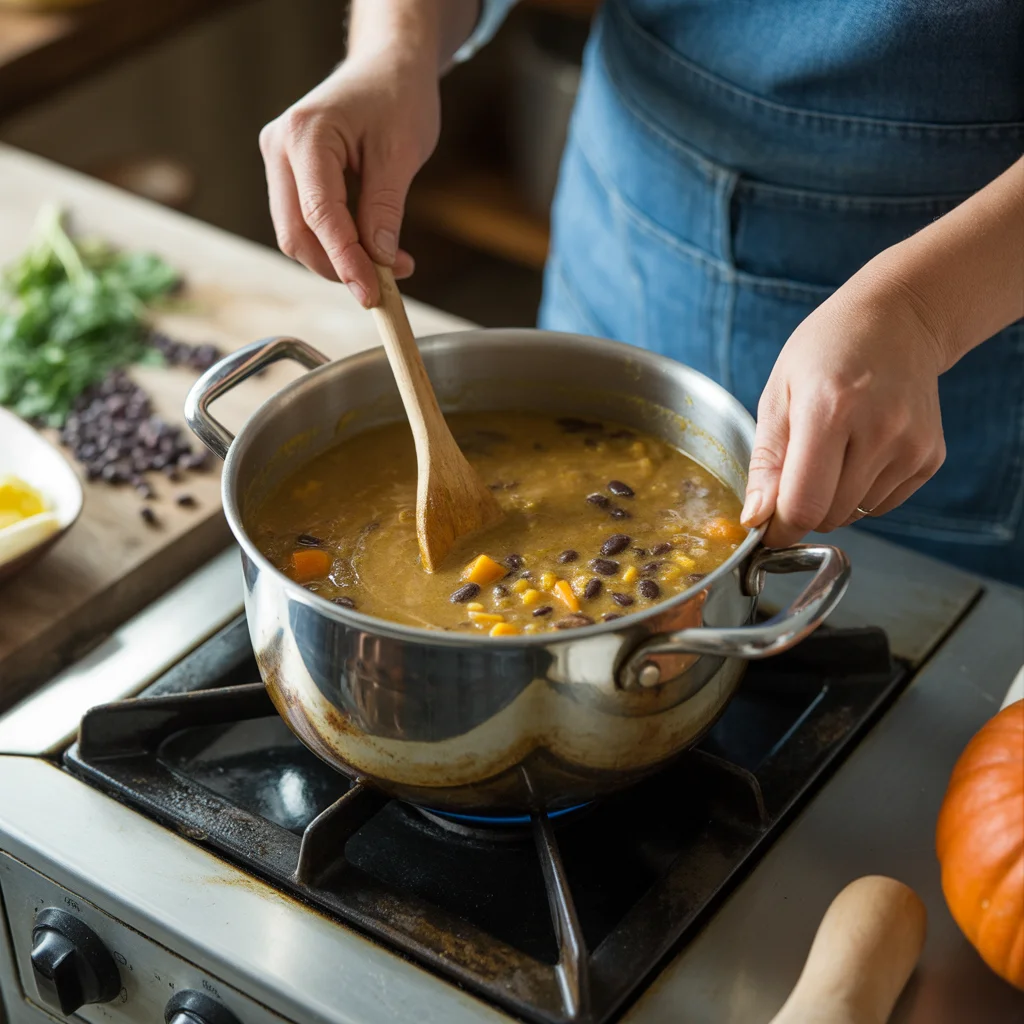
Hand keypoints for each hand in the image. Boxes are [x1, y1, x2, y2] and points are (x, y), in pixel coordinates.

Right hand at [259, 51, 440, 306]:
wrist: (387, 68)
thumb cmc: (397, 98)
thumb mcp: (401, 153)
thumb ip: (385, 209)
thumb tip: (378, 261)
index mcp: (304, 134)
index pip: (319, 215)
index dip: (346, 261)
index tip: (372, 294)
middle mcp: (279, 147)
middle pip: (296, 233)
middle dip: (338, 267)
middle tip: (385, 285)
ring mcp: (279, 161)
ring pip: (297, 234)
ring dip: (339, 260)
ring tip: (389, 265)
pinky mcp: (289, 174)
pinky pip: (305, 223)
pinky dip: (336, 245)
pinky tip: (371, 249)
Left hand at [742, 270, 947, 547]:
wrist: (898, 320)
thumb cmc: (825, 352)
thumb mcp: (778, 395)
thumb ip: (765, 463)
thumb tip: (756, 519)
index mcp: (830, 410)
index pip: (804, 505)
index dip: (779, 527)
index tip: (767, 525)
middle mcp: (880, 431)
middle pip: (828, 517)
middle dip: (803, 509)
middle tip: (796, 471)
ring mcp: (912, 446)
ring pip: (854, 515)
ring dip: (832, 500)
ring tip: (832, 449)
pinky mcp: (931, 458)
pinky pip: (881, 505)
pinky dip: (861, 493)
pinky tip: (860, 450)